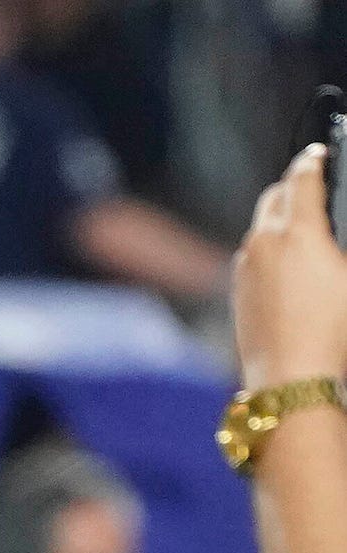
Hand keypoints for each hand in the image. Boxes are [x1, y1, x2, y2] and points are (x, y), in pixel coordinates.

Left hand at [234, 143, 346, 391]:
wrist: (291, 377)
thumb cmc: (335, 330)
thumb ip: (337, 236)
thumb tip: (325, 230)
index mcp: (298, 231)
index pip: (302, 178)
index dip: (313, 160)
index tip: (318, 154)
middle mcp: (263, 244)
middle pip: (273, 197)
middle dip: (292, 186)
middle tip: (310, 186)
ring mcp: (245, 268)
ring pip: (259, 228)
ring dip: (277, 219)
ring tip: (300, 226)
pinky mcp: (237, 293)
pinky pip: (250, 257)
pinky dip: (266, 248)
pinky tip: (283, 263)